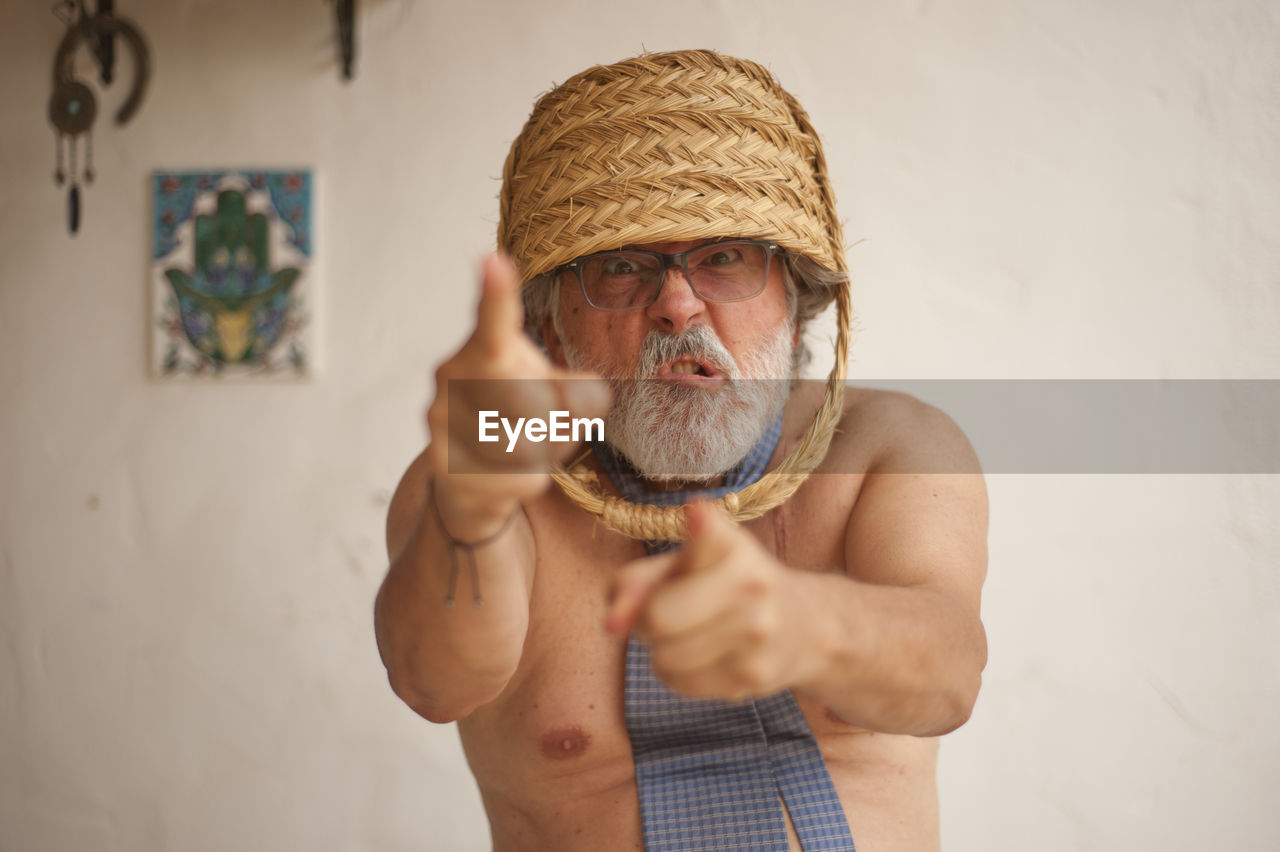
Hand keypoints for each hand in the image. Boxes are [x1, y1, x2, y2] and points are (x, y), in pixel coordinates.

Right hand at [425, 254, 609, 537]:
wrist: (468, 485)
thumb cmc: (521, 422)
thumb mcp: (564, 399)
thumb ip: (585, 394)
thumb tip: (582, 402)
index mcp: (484, 349)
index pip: (493, 320)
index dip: (496, 293)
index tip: (493, 262)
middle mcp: (453, 378)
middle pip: (536, 401)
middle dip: (556, 419)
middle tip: (544, 421)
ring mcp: (444, 422)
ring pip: (529, 444)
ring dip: (544, 451)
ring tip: (522, 447)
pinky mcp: (447, 468)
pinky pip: (516, 477)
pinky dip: (527, 480)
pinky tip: (507, 475)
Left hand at [605, 501, 821, 700]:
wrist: (805, 626)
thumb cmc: (726, 585)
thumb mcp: (688, 564)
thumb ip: (638, 581)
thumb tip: (612, 624)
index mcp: (732, 546)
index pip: (708, 535)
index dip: (699, 526)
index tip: (696, 513)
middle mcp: (752, 584)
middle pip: (657, 617)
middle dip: (645, 619)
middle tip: (664, 611)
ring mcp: (757, 634)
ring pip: (664, 658)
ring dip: (661, 650)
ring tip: (690, 633)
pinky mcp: (753, 677)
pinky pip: (680, 683)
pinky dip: (679, 673)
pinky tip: (706, 655)